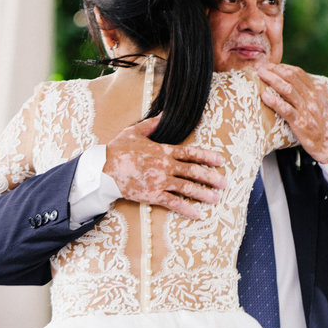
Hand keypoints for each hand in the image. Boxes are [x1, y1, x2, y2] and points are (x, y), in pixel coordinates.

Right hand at [104, 116, 226, 218]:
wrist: (103, 168)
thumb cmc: (118, 149)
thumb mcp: (135, 131)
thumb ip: (153, 124)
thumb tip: (165, 113)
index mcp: (163, 150)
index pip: (190, 153)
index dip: (207, 156)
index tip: (220, 160)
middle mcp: (165, 166)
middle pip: (193, 172)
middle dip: (211, 178)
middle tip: (224, 183)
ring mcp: (160, 181)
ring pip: (187, 188)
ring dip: (203, 194)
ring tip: (216, 199)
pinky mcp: (152, 194)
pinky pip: (172, 203)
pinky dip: (185, 209)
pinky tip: (196, 214)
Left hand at [257, 63, 327, 163]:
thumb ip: (317, 93)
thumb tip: (308, 83)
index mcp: (319, 90)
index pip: (298, 73)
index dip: (282, 67)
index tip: (271, 66)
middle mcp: (313, 96)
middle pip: (291, 77)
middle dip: (274, 70)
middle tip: (261, 67)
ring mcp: (307, 109)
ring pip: (287, 89)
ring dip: (272, 80)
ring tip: (260, 75)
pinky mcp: (301, 122)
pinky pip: (285, 109)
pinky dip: (274, 101)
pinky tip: (264, 96)